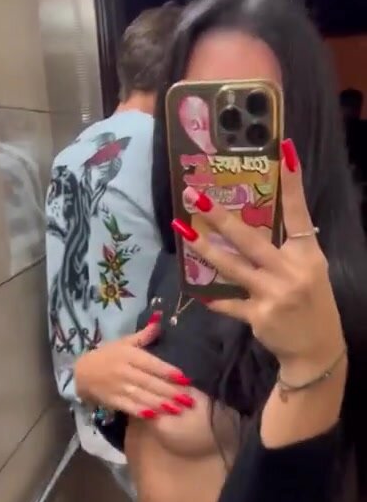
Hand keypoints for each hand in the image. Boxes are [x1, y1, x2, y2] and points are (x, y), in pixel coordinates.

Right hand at [74, 316, 193, 418]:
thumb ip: (144, 335)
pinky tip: (155, 416)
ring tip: (178, 410)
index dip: (168, 371)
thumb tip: (160, 319)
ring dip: (160, 404)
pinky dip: (141, 411)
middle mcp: (124, 371)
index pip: (151, 364)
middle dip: (170, 392)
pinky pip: (129, 407)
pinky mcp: (113, 401)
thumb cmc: (107, 355)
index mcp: (129, 355)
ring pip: (142, 396)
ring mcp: (118, 387)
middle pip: (150, 382)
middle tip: (189, 400)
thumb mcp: (124, 342)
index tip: (185, 379)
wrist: (81, 372)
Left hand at [172, 139, 345, 385]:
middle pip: (251, 239)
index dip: (293, 184)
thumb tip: (251, 227)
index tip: (285, 150)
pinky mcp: (258, 316)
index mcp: (307, 255)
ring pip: (232, 267)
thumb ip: (286, 250)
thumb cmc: (312, 304)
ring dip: (205, 249)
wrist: (317, 351)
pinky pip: (229, 304)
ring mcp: (274, 295)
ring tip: (183, 231)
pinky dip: (214, 299)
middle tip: (196, 196)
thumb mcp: (309, 271)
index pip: (299, 213)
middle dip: (221, 217)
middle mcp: (291, 271)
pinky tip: (198, 292)